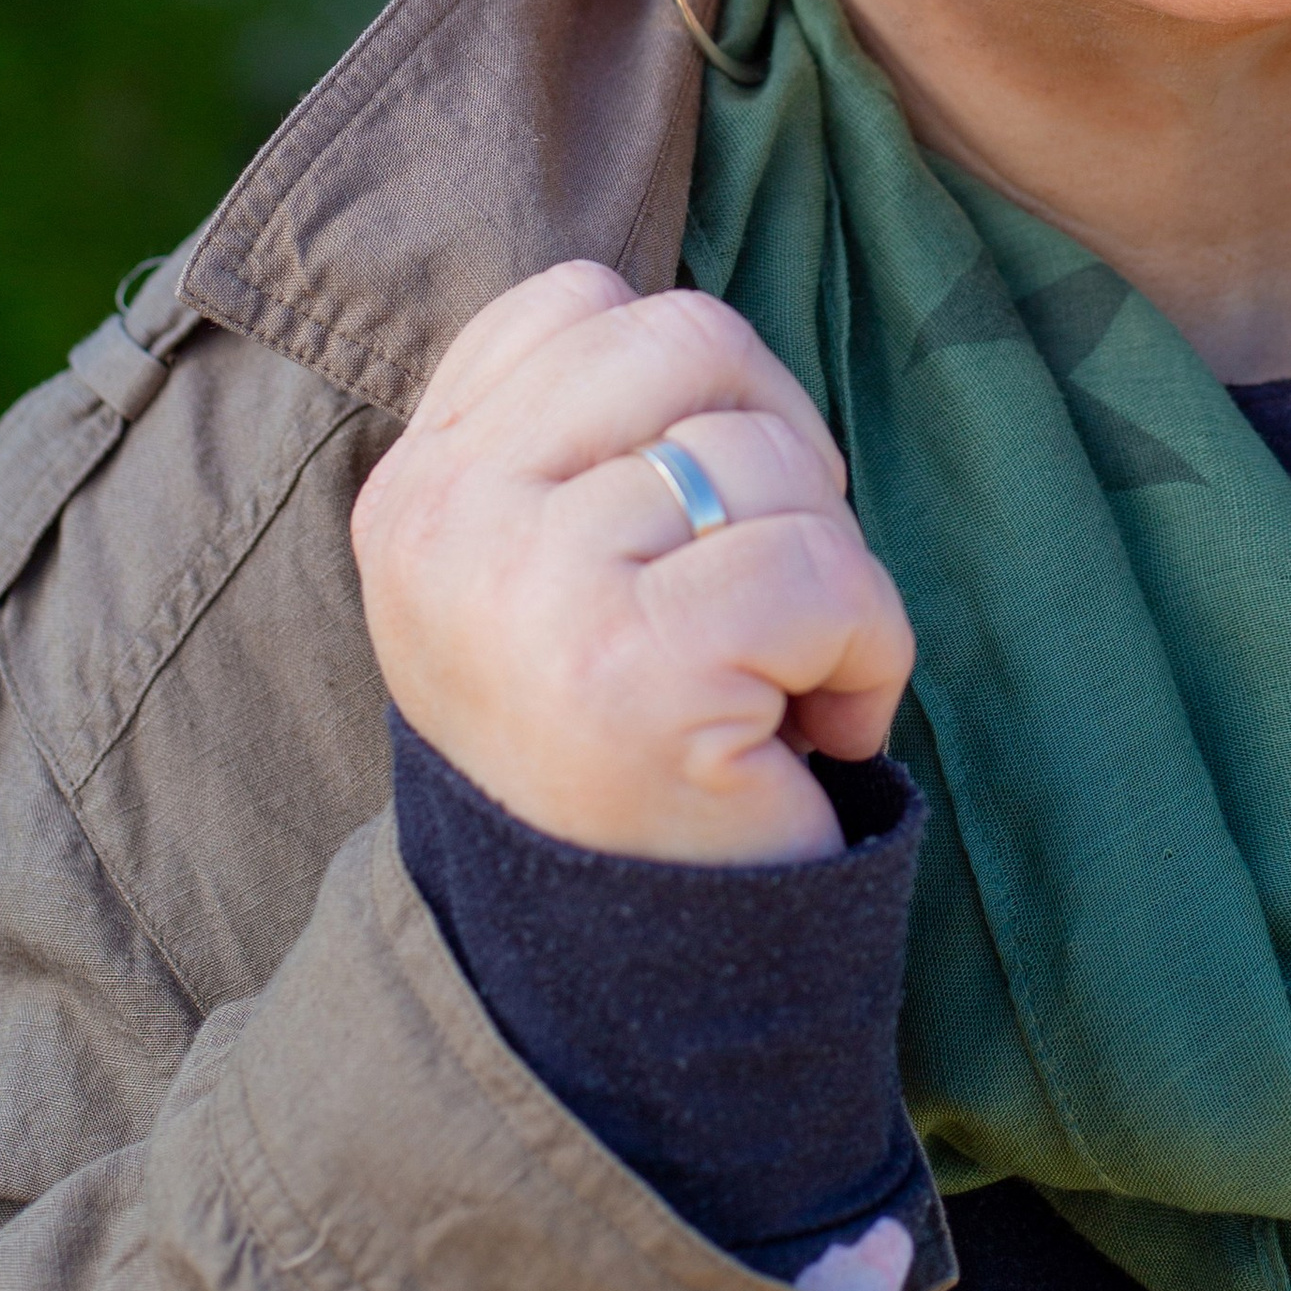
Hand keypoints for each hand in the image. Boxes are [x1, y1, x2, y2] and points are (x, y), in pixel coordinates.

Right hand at [352, 263, 913, 860]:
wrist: (618, 990)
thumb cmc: (626, 754)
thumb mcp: (554, 567)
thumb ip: (588, 432)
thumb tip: (709, 333)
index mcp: (420, 482)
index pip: (588, 299)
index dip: (696, 386)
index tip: (694, 518)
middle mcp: (446, 519)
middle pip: (692, 338)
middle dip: (779, 450)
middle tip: (766, 590)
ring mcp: (528, 590)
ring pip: (772, 455)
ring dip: (829, 572)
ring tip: (776, 682)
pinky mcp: (631, 670)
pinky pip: (827, 574)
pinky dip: (870, 652)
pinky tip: (819, 735)